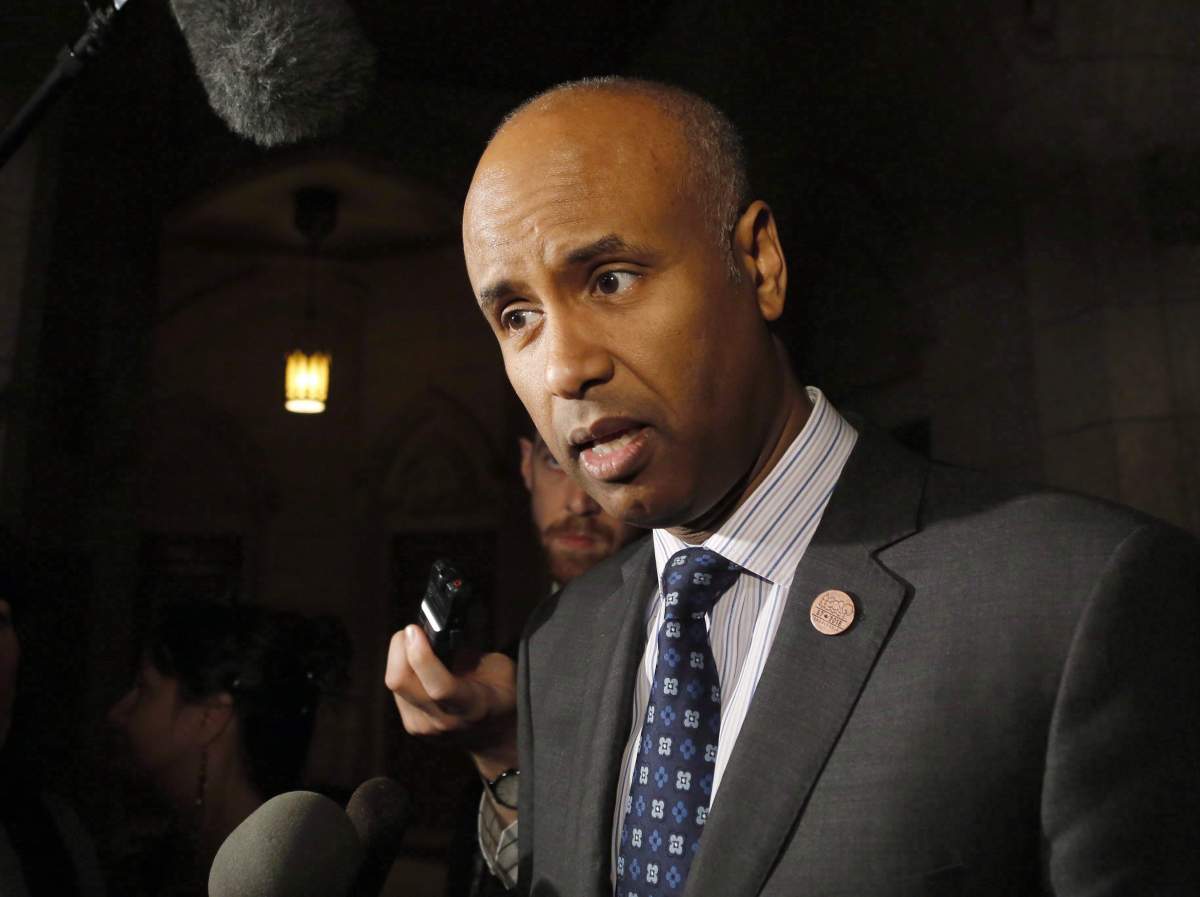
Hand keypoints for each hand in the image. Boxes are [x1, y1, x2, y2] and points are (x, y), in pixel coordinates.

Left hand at [385, 624, 517, 776]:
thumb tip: (434, 633)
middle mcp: (443, 721)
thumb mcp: (499, 667)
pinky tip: (418, 666)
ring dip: (399, 657)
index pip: (439, 687)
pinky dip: (403, 670)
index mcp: (472, 707)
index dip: (422, 656)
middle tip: (413, 631)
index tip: (415, 630)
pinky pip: (397, 690)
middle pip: (400, 682)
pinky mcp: (411, 725)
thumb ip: (467, 653)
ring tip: (418, 646)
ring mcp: (423, 727)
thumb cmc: (501, 694)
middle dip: (400, 648)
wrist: (496, 735)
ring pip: (395, 682)